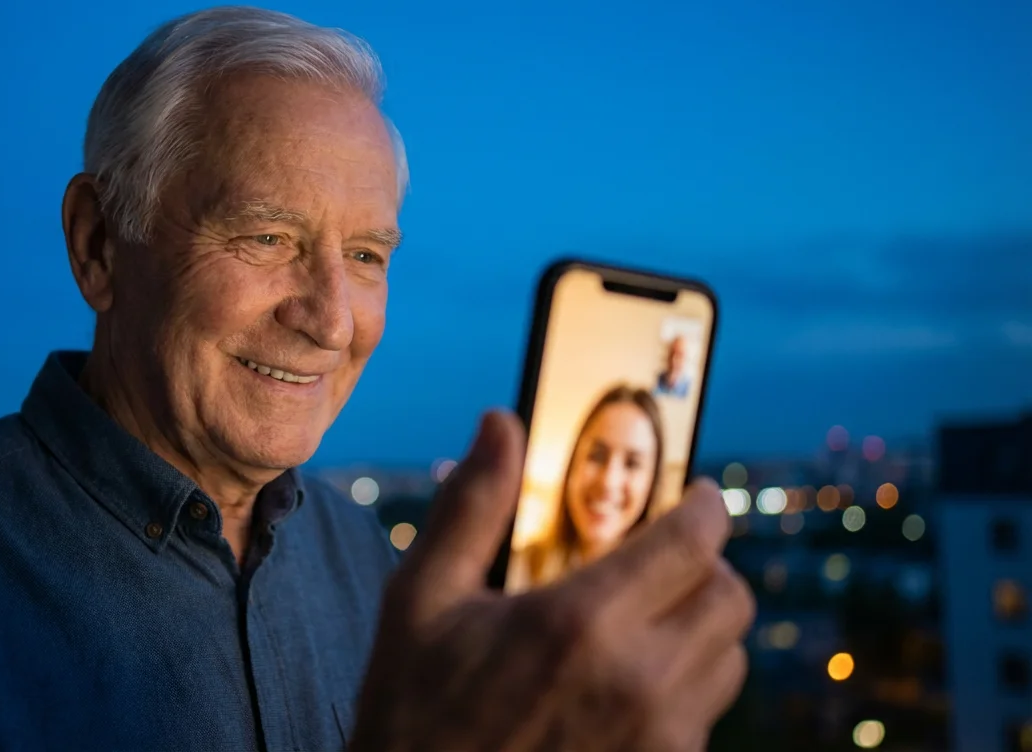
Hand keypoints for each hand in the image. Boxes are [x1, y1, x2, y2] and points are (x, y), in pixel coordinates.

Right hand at [350, 410, 754, 751]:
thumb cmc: (412, 712)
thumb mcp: (421, 601)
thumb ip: (471, 506)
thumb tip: (502, 423)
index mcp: (581, 622)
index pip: (694, 541)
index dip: (706, 508)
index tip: (697, 497)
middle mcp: (640, 681)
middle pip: (730, 599)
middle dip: (707, 566)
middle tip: (668, 559)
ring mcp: (660, 740)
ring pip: (729, 661)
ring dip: (701, 630)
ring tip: (646, 625)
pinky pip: (706, 719)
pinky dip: (685, 690)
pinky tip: (626, 687)